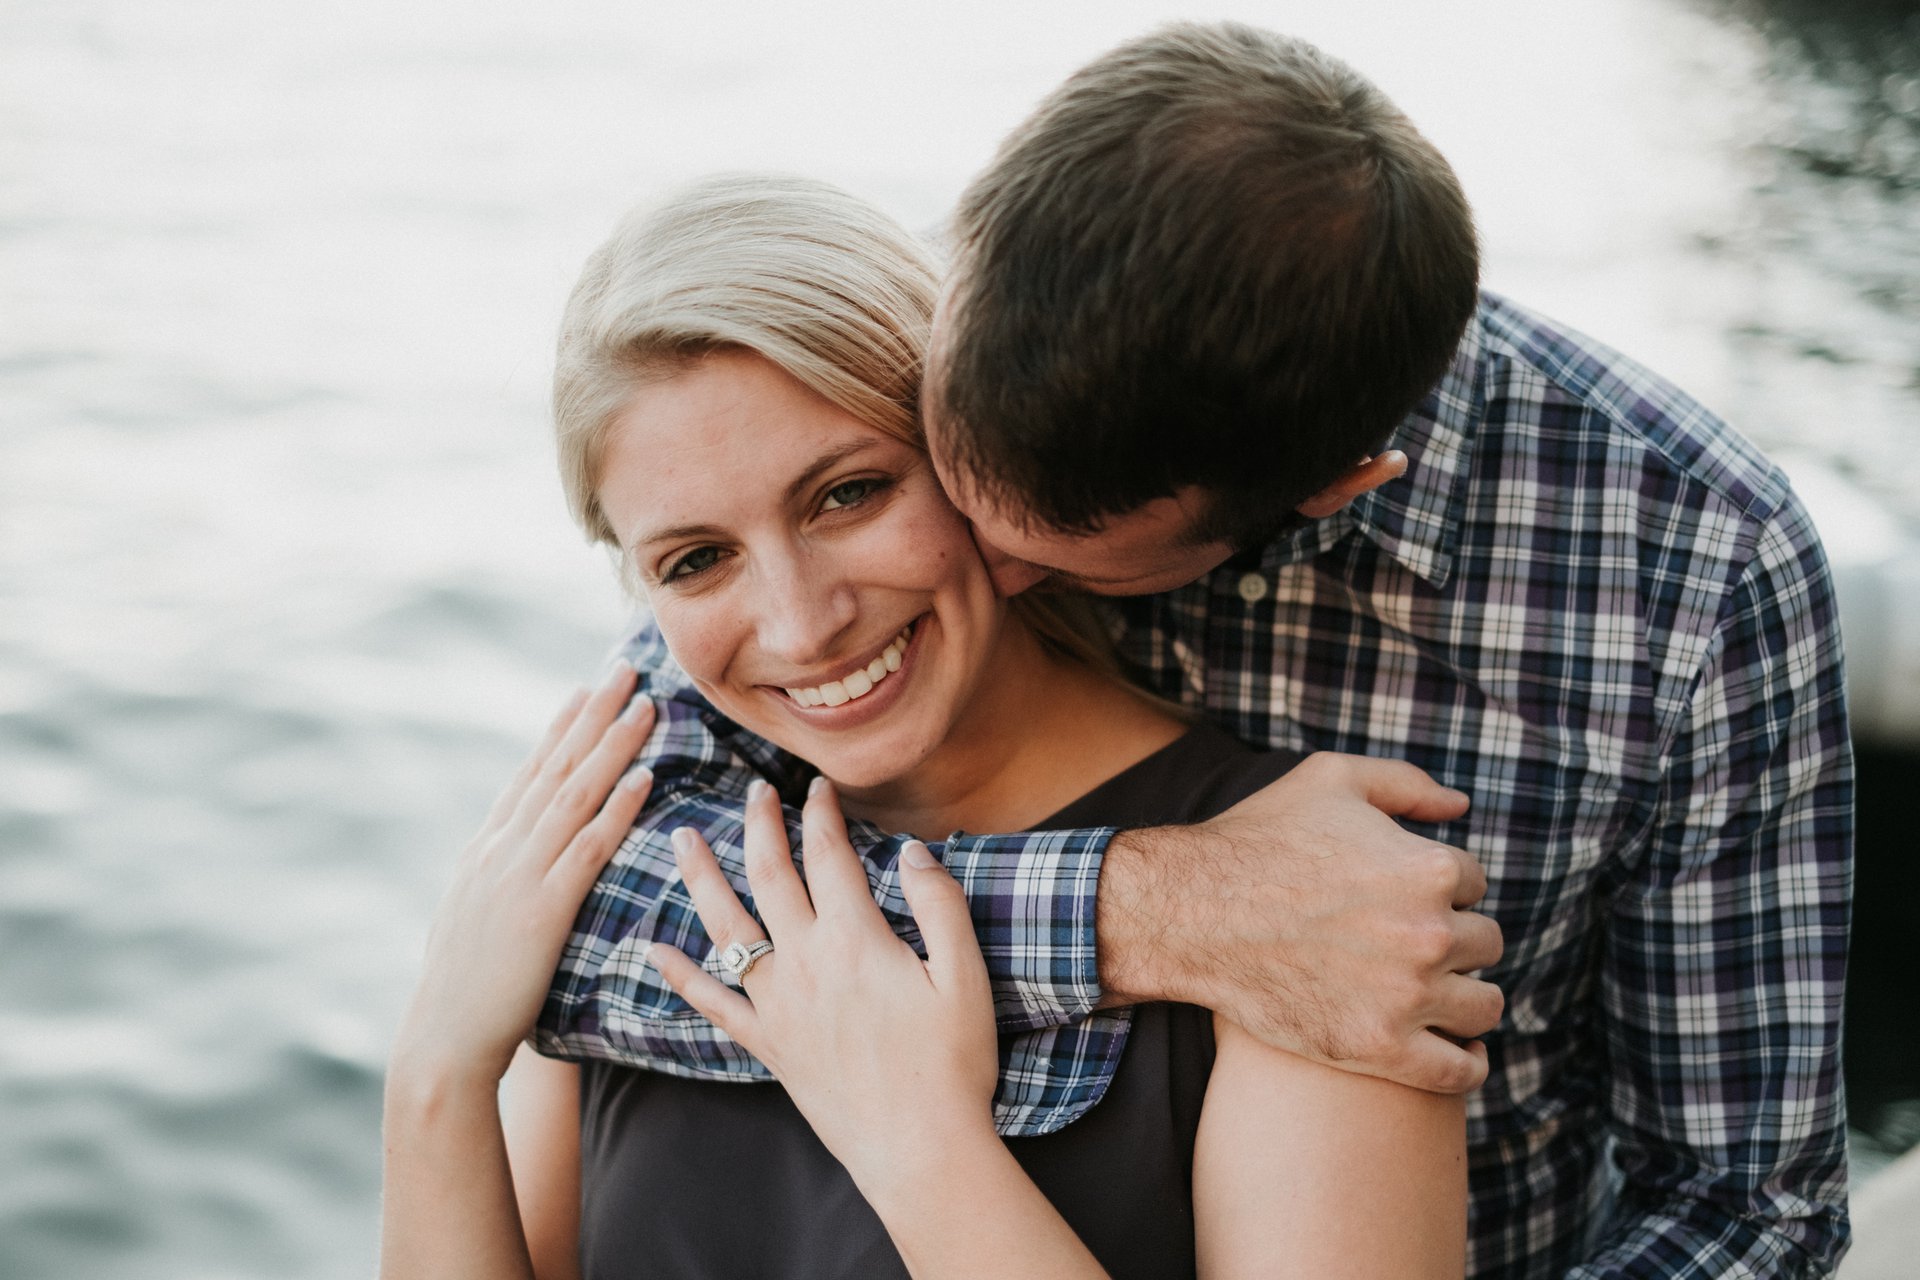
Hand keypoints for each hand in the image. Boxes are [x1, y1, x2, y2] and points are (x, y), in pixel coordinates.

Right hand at [391, 660, 655, 1086]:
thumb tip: (514, 860)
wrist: (443, 1040)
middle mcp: (499, 850)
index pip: (528, 775)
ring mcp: (519, 876)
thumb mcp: (475, 918)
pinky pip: (588, 848)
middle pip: (555, 768)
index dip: (560, 729)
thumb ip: (498, 881)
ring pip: (575, 795)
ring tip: (646, 706)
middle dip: (593, 716)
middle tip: (625, 671)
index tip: (586, 690)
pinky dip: (617, 808)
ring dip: (613, 746)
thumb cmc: (465, 991)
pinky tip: (644, 778)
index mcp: (485, 851)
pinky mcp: (543, 909)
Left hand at [649, 778, 998, 1183]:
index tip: (818, 786)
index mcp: (856, 939)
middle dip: (760, 825)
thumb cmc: (952, 1064)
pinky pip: (713, 1004)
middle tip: (754, 790)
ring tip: (681, 839)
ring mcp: (779, 1005)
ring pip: (728, 927)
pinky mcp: (768, 1045)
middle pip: (771, 876)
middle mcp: (806, 963)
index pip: (828, 855)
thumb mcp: (965, 975)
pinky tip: (655, 949)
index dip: (822, 813)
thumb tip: (912, 850)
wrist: (920, 1148)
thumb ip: (939, 903)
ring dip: (702, 878)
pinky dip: (681, 975)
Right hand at [1097, 752, 1502, 1093]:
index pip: (1475, 884)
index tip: (1405, 897)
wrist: (1191, 914)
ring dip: (1465, 996)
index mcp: (1428, 869)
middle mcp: (1429, 934)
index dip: (1441, 887)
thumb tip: (1461, 803)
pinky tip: (1459, 1050)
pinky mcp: (1378, 1049)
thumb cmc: (1257, 839)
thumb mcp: (1329, 779)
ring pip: (1482, 1006)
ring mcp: (1406, 998)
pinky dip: (1468, 1064)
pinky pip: (1457, 1071)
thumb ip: (1405, 783)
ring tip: (1437, 992)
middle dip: (1455, 938)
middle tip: (1411, 942)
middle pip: (1485, 944)